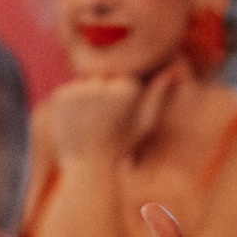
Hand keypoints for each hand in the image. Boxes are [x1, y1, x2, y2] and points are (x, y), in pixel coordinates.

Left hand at [51, 63, 183, 162]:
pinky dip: (69, 106)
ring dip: (85, 100)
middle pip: (102, 78)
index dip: (122, 101)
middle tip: (103, 124)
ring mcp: (81, 89)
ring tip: (90, 125)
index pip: (122, 80)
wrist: (91, 168)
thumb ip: (159, 93)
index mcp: (128, 87)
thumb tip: (174, 68)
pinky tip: (77, 125)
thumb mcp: (146, 121)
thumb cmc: (124, 146)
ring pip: (84, 85)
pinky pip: (67, 93)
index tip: (120, 120)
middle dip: (102, 96)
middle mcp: (104, 84)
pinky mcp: (61, 96)